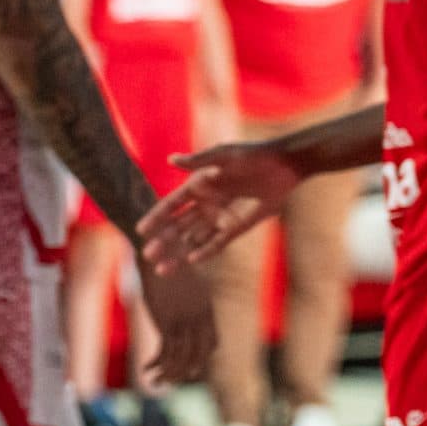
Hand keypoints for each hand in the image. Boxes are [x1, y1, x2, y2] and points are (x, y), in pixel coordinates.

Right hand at [135, 257, 214, 388]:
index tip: (192, 365)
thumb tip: (177, 302)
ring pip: (182, 357)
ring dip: (169, 374)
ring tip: (157, 382)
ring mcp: (184, 320)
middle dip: (188, 370)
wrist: (153, 250)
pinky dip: (156, 365)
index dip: (203, 356)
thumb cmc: (164, 261)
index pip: (212, 342)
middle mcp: (199, 316)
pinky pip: (165, 352)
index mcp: (205, 307)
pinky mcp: (167, 321)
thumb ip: (185, 297)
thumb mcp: (181, 281)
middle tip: (173, 379)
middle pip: (200, 354)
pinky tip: (146, 369)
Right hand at [136, 141, 304, 272]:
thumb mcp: (226, 155)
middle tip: (148, 255)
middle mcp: (205, 204)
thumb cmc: (254, 155)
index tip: (141, 231)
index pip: (171, 205)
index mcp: (197, 186)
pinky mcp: (237, 228)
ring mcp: (220, 217)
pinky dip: (204, 252)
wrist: (285, 166)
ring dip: (178, 254)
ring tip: (162, 270)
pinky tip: (191, 261)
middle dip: (163, 241)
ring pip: (193, 239)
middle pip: (178, 226)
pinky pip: (217, 243)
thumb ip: (199, 161)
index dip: (155, 217)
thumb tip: (170, 160)